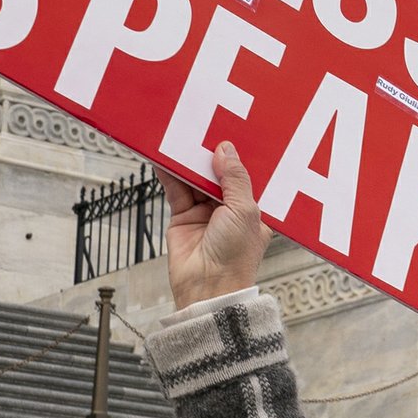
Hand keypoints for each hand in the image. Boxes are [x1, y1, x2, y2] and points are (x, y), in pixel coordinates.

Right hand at [161, 142, 268, 306]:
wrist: (207, 288)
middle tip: (203, 129)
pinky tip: (164, 157)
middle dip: (210, 155)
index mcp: (253, 209)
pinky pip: (176, 190)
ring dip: (188, 161)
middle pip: (218, 173)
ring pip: (195, 179)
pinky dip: (169, 174)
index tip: (231, 132)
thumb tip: (226, 150)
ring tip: (180, 137)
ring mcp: (205, 213)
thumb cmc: (235, 257)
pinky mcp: (183, 217)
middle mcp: (230, 209)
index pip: (246, 176)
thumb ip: (235, 178)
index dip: (238, 156)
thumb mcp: (244, 210)